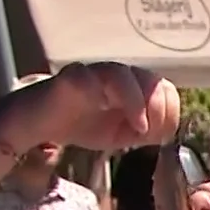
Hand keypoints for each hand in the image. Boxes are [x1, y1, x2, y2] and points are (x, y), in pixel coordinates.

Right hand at [0, 63, 180, 153]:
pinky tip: (101, 107)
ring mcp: (94, 74)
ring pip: (123, 74)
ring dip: (136, 101)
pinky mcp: (69, 78)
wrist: (41, 125)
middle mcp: (118, 76)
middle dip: (156, 108)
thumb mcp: (122, 136)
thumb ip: (147, 132)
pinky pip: (86, 76)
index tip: (154, 134)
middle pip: (151, 80)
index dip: (168, 112)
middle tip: (143, 132)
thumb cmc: (83, 125)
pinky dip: (98, 90)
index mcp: (135, 87)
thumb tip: (164, 129)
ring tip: (136, 127)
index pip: (165, 90)